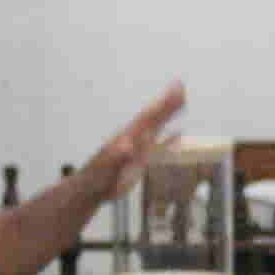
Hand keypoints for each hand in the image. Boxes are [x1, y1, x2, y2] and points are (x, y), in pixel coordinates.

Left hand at [79, 81, 190, 201]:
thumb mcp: (107, 168)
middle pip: (154, 116)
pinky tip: (178, 133)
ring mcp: (139, 148)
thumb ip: (117, 156)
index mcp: (128, 136)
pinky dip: (170, 139)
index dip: (161, 104)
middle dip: (168, 102)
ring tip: (182, 101)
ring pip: (158, 127)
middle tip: (181, 86)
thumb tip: (127, 146)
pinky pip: (159, 146)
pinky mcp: (142, 159)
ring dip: (170, 115)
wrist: (91, 188)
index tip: (173, 91)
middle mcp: (135, 138)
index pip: (148, 116)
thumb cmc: (98, 178)